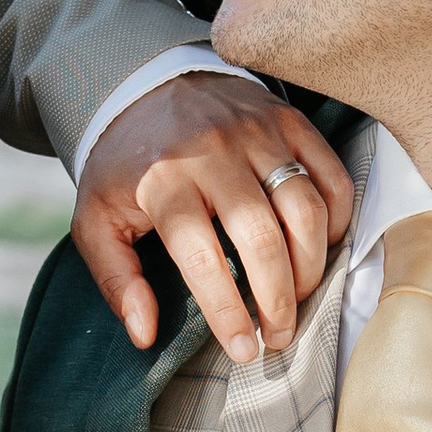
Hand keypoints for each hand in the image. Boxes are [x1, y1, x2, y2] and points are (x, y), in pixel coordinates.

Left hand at [73, 77, 352, 361]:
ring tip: (298, 298)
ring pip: (305, 208)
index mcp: (162, 179)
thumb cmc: (123, 163)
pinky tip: (319, 249)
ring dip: (310, 266)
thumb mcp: (96, 218)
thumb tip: (145, 333)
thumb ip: (117, 278)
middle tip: (278, 335)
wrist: (146, 82)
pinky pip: (331, 176)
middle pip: (263, 237)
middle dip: (278, 298)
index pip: (202, 257)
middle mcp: (213, 152)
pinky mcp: (290, 120)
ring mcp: (258, 132)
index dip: (227, 310)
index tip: (243, 349)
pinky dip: (335, 219)